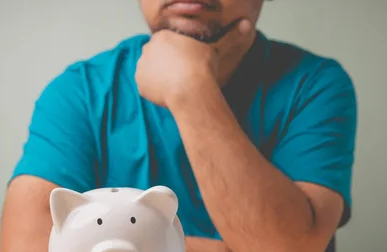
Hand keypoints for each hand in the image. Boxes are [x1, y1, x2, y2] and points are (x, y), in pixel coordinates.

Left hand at [135, 19, 253, 107]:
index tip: (187, 65)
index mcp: (163, 36)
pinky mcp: (139, 84)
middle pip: (157, 57)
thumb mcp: (217, 50)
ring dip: (159, 77)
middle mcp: (148, 48)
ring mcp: (141, 67)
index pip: (167, 45)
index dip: (178, 56)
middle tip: (182, 77)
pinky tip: (168, 93)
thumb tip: (247, 24)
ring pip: (150, 71)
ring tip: (176, 85)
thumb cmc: (204, 68)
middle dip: (167, 65)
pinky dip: (154, 90)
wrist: (191, 91)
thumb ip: (229, 36)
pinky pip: (146, 86)